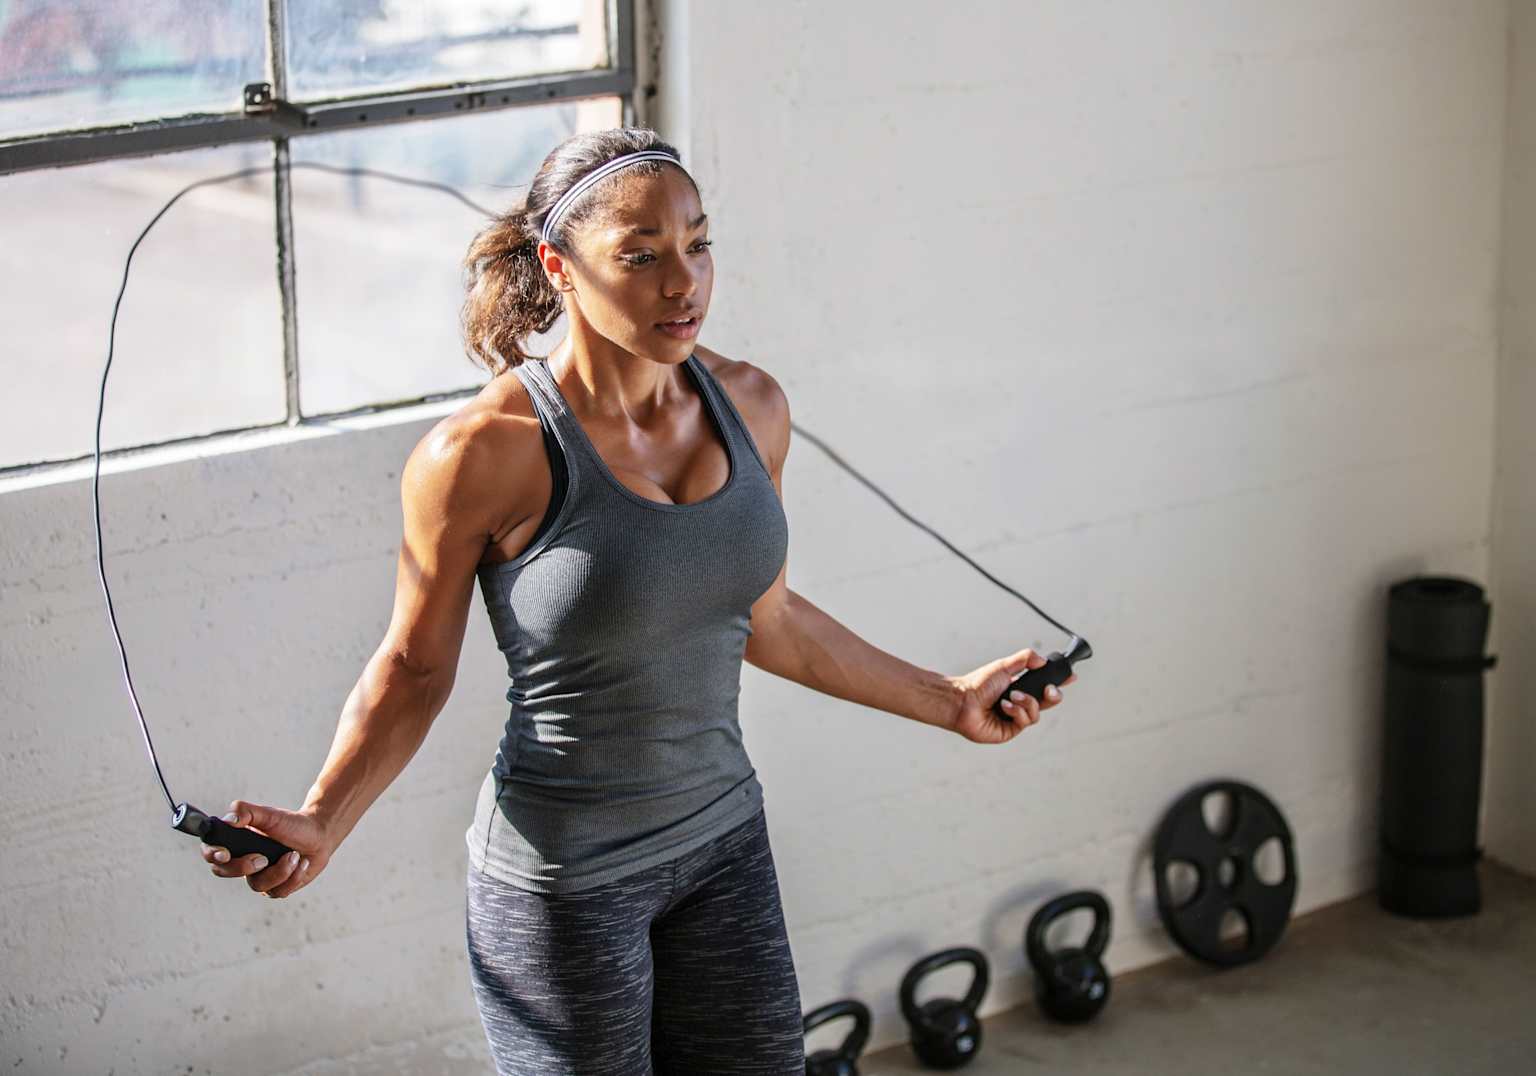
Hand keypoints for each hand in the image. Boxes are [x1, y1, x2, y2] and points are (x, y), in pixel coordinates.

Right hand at [200, 801, 333, 898]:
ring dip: (280, 870)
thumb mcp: (270, 815)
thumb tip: (229, 819)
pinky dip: (293, 876)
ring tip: (294, 855)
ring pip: (257, 885)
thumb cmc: (292, 824)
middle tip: (262, 858)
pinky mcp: (275, 888)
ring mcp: (258, 876)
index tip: (225, 853)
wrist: (318, 836)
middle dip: (243, 866)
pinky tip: (302, 863)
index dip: (212, 854)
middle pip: (225, 872)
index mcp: (236, 843)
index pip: (211, 852)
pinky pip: (278, 892)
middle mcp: (242, 861)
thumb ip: (248, 812)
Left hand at [946, 647, 1076, 743]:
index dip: (1059, 683)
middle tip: (1049, 689)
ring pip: (1037, 713)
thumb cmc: (978, 684)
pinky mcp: (1010, 731)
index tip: (1071, 677)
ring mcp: (1015, 718)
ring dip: (1027, 702)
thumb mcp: (1004, 666)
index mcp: (1019, 688)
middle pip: (1047, 702)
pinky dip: (1017, 712)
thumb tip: (1042, 660)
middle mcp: (1019, 704)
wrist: (962, 701)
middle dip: (1053, 695)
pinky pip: (1025, 722)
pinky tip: (1004, 706)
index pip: (1044, 686)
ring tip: (1011, 696)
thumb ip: (1024, 659)